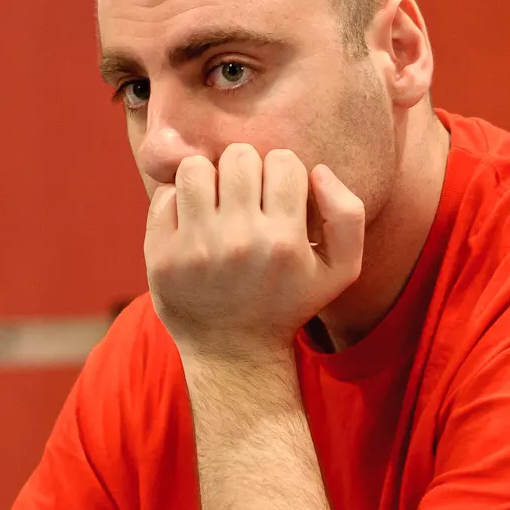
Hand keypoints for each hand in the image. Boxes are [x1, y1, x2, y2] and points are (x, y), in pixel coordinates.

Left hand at [145, 144, 364, 356]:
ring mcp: (195, 248)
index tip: (276, 198)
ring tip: (214, 203)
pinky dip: (178, 202)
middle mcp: (240, 242)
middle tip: (243, 198)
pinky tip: (191, 223)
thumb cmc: (288, 303)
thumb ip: (347, 214)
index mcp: (285, 241)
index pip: (283, 161)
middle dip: (244, 171)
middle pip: (239, 157)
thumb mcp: (340, 270)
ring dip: (207, 180)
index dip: (282, 173)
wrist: (233, 353)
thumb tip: (317, 170)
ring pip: (195, 168)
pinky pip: (165, 195)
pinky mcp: (161, 256)